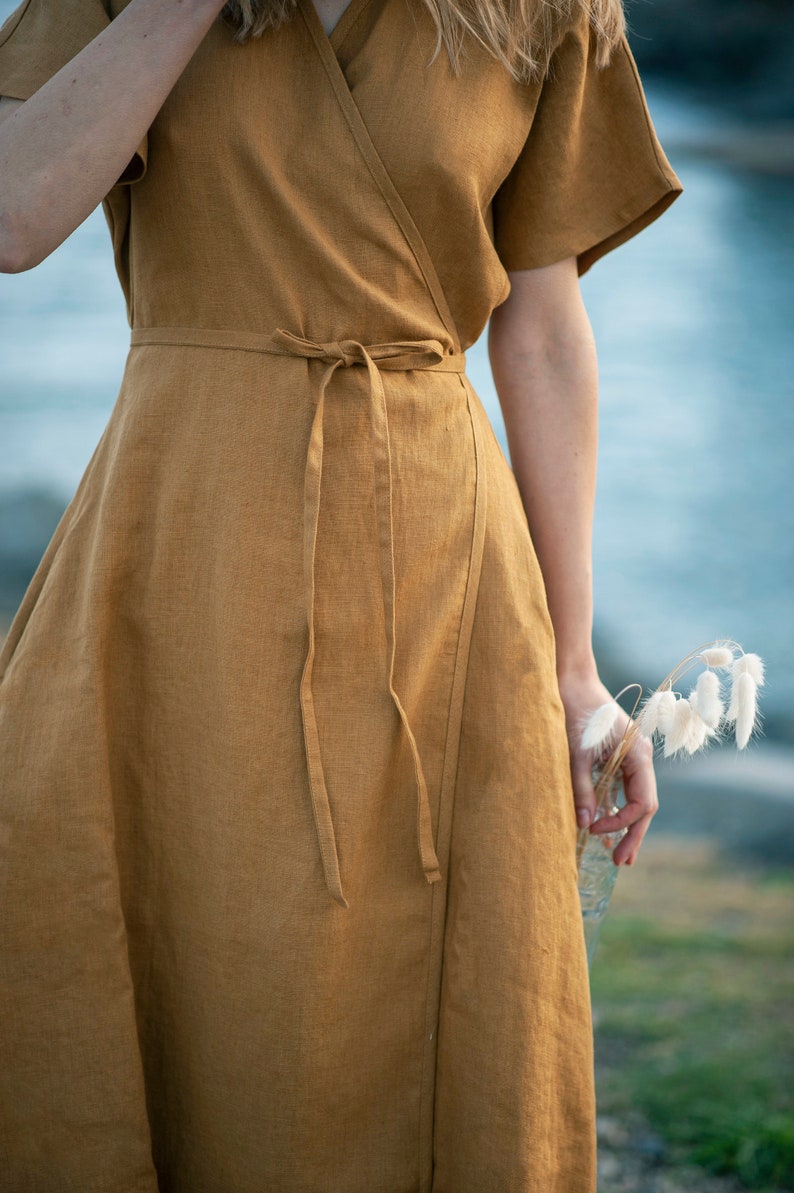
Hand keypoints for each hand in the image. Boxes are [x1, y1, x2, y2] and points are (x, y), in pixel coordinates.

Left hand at [558, 671, 658, 866]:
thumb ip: (582, 788)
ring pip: (634, 798)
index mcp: (638, 755)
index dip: (622, 823)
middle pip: (644, 805)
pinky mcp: (615, 756)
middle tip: (621, 863)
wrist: (569, 679)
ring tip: (618, 853)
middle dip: (632, 834)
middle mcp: (639, 757)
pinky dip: (615, 808)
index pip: (643, 802)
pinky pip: (621, 788)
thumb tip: (584, 824)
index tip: (594, 830)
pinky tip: (606, 825)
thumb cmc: (576, 710)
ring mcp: (629, 757)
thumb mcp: (575, 752)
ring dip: (626, 824)